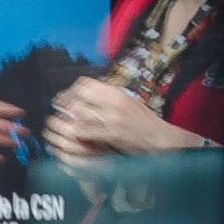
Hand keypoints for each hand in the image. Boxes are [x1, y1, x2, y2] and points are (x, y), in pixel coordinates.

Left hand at [46, 77, 183, 161]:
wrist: (161, 140)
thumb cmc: (145, 122)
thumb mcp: (129, 102)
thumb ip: (110, 96)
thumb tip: (89, 92)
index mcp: (118, 92)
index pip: (86, 83)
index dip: (73, 90)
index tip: (69, 97)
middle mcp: (115, 102)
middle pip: (80, 95)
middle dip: (68, 102)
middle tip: (62, 109)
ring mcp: (113, 118)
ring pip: (80, 113)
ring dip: (71, 118)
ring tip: (66, 122)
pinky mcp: (112, 134)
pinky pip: (86, 131)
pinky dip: (78, 132)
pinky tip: (76, 134)